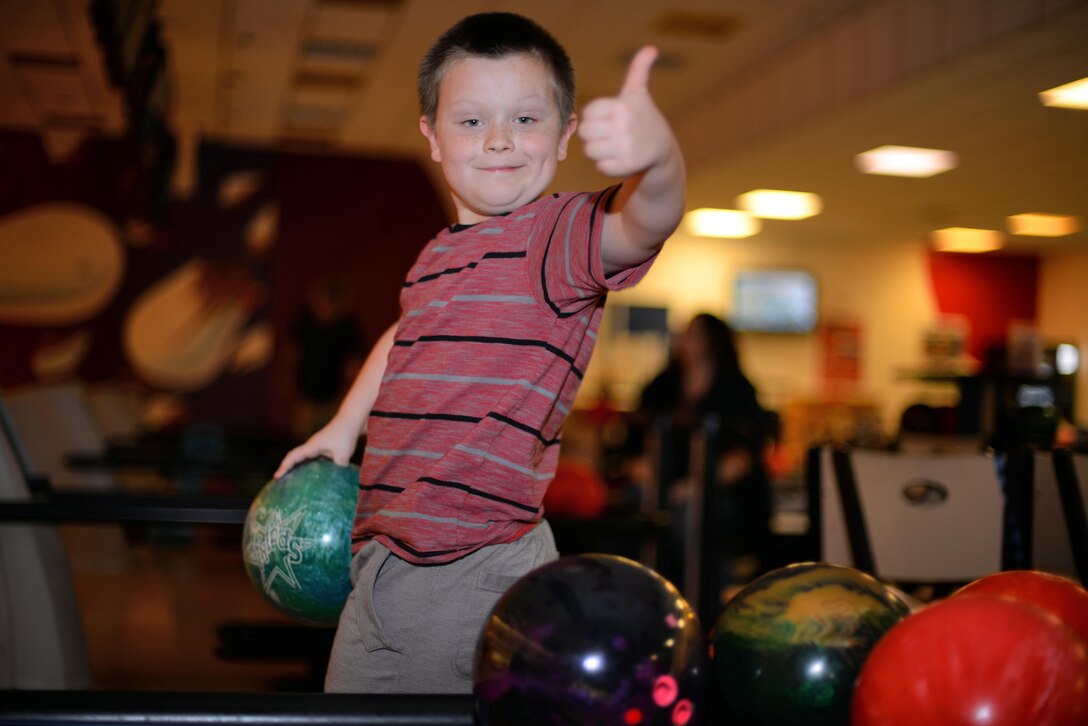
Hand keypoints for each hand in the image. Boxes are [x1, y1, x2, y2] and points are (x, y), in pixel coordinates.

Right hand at [274, 416, 358, 478]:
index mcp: (311, 447)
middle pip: (295, 458)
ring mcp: (319, 447)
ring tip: (295, 483)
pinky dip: (311, 468)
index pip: (292, 457)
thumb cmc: (344, 434)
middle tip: (281, 482)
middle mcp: (312, 447)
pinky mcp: (326, 448)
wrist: (351, 420)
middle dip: (287, 469)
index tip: (276, 477)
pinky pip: (315, 460)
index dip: (284, 467)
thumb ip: (338, 469)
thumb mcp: (343, 455)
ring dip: (298, 469)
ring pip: (304, 460)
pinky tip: (316, 477)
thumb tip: (337, 482)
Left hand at [578, 46, 673, 178]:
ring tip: (616, 146)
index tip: (611, 118)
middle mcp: (623, 125)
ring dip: (600, 151)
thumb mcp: (639, 94)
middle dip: (595, 135)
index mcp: (621, 106)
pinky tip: (621, 158)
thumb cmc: (643, 118)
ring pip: (590, 150)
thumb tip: (651, 48)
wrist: (662, 149)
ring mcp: (625, 146)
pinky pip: (601, 167)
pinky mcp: (626, 166)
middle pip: (585, 132)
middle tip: (611, 134)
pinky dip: (608, 165)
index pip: (587, 113)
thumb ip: (639, 70)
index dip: (596, 117)